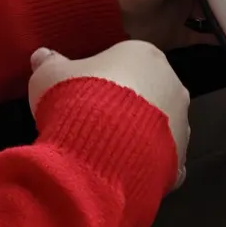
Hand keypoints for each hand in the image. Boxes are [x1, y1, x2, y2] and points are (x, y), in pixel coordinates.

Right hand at [29, 42, 189, 176]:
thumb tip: (42, 56)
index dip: (103, 79)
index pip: (126, 62)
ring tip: (107, 151)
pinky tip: (124, 171)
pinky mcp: (182, 157)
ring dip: (138, 136)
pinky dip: (147, 164)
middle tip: (94, 124)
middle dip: (125, 108)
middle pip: (147, 93)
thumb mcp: (50, 75)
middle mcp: (173, 85)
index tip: (84, 95)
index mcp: (145, 55)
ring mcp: (182, 122)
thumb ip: (49, 63)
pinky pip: (163, 159)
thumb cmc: (78, 99)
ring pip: (159, 128)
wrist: (102, 149)